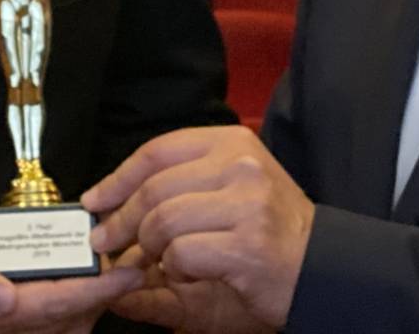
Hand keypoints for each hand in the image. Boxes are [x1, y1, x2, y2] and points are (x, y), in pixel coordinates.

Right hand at [0, 198, 142, 333]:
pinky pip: (47, 326)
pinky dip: (72, 311)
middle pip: (61, 323)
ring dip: (90, 307)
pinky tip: (87, 289)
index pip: (49, 305)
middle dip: (100, 299)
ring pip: (59, 330)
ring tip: (117, 276)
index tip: (126, 271)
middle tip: (133, 268)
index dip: (92, 291)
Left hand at [82, 127, 312, 329]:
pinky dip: (174, 271)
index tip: (95, 200)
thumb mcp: (231, 188)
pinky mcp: (246, 245)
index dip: (118, 177)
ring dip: (148, 249)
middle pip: (154, 188)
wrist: (323, 267)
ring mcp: (246, 204)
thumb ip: (180, 184)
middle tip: (105, 243)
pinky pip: (183, 255)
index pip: (158, 151)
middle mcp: (240, 165)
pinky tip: (185, 275)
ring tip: (152, 262)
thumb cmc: (269, 230)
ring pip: (164, 222)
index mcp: (232, 143)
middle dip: (121, 220)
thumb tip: (111, 198)